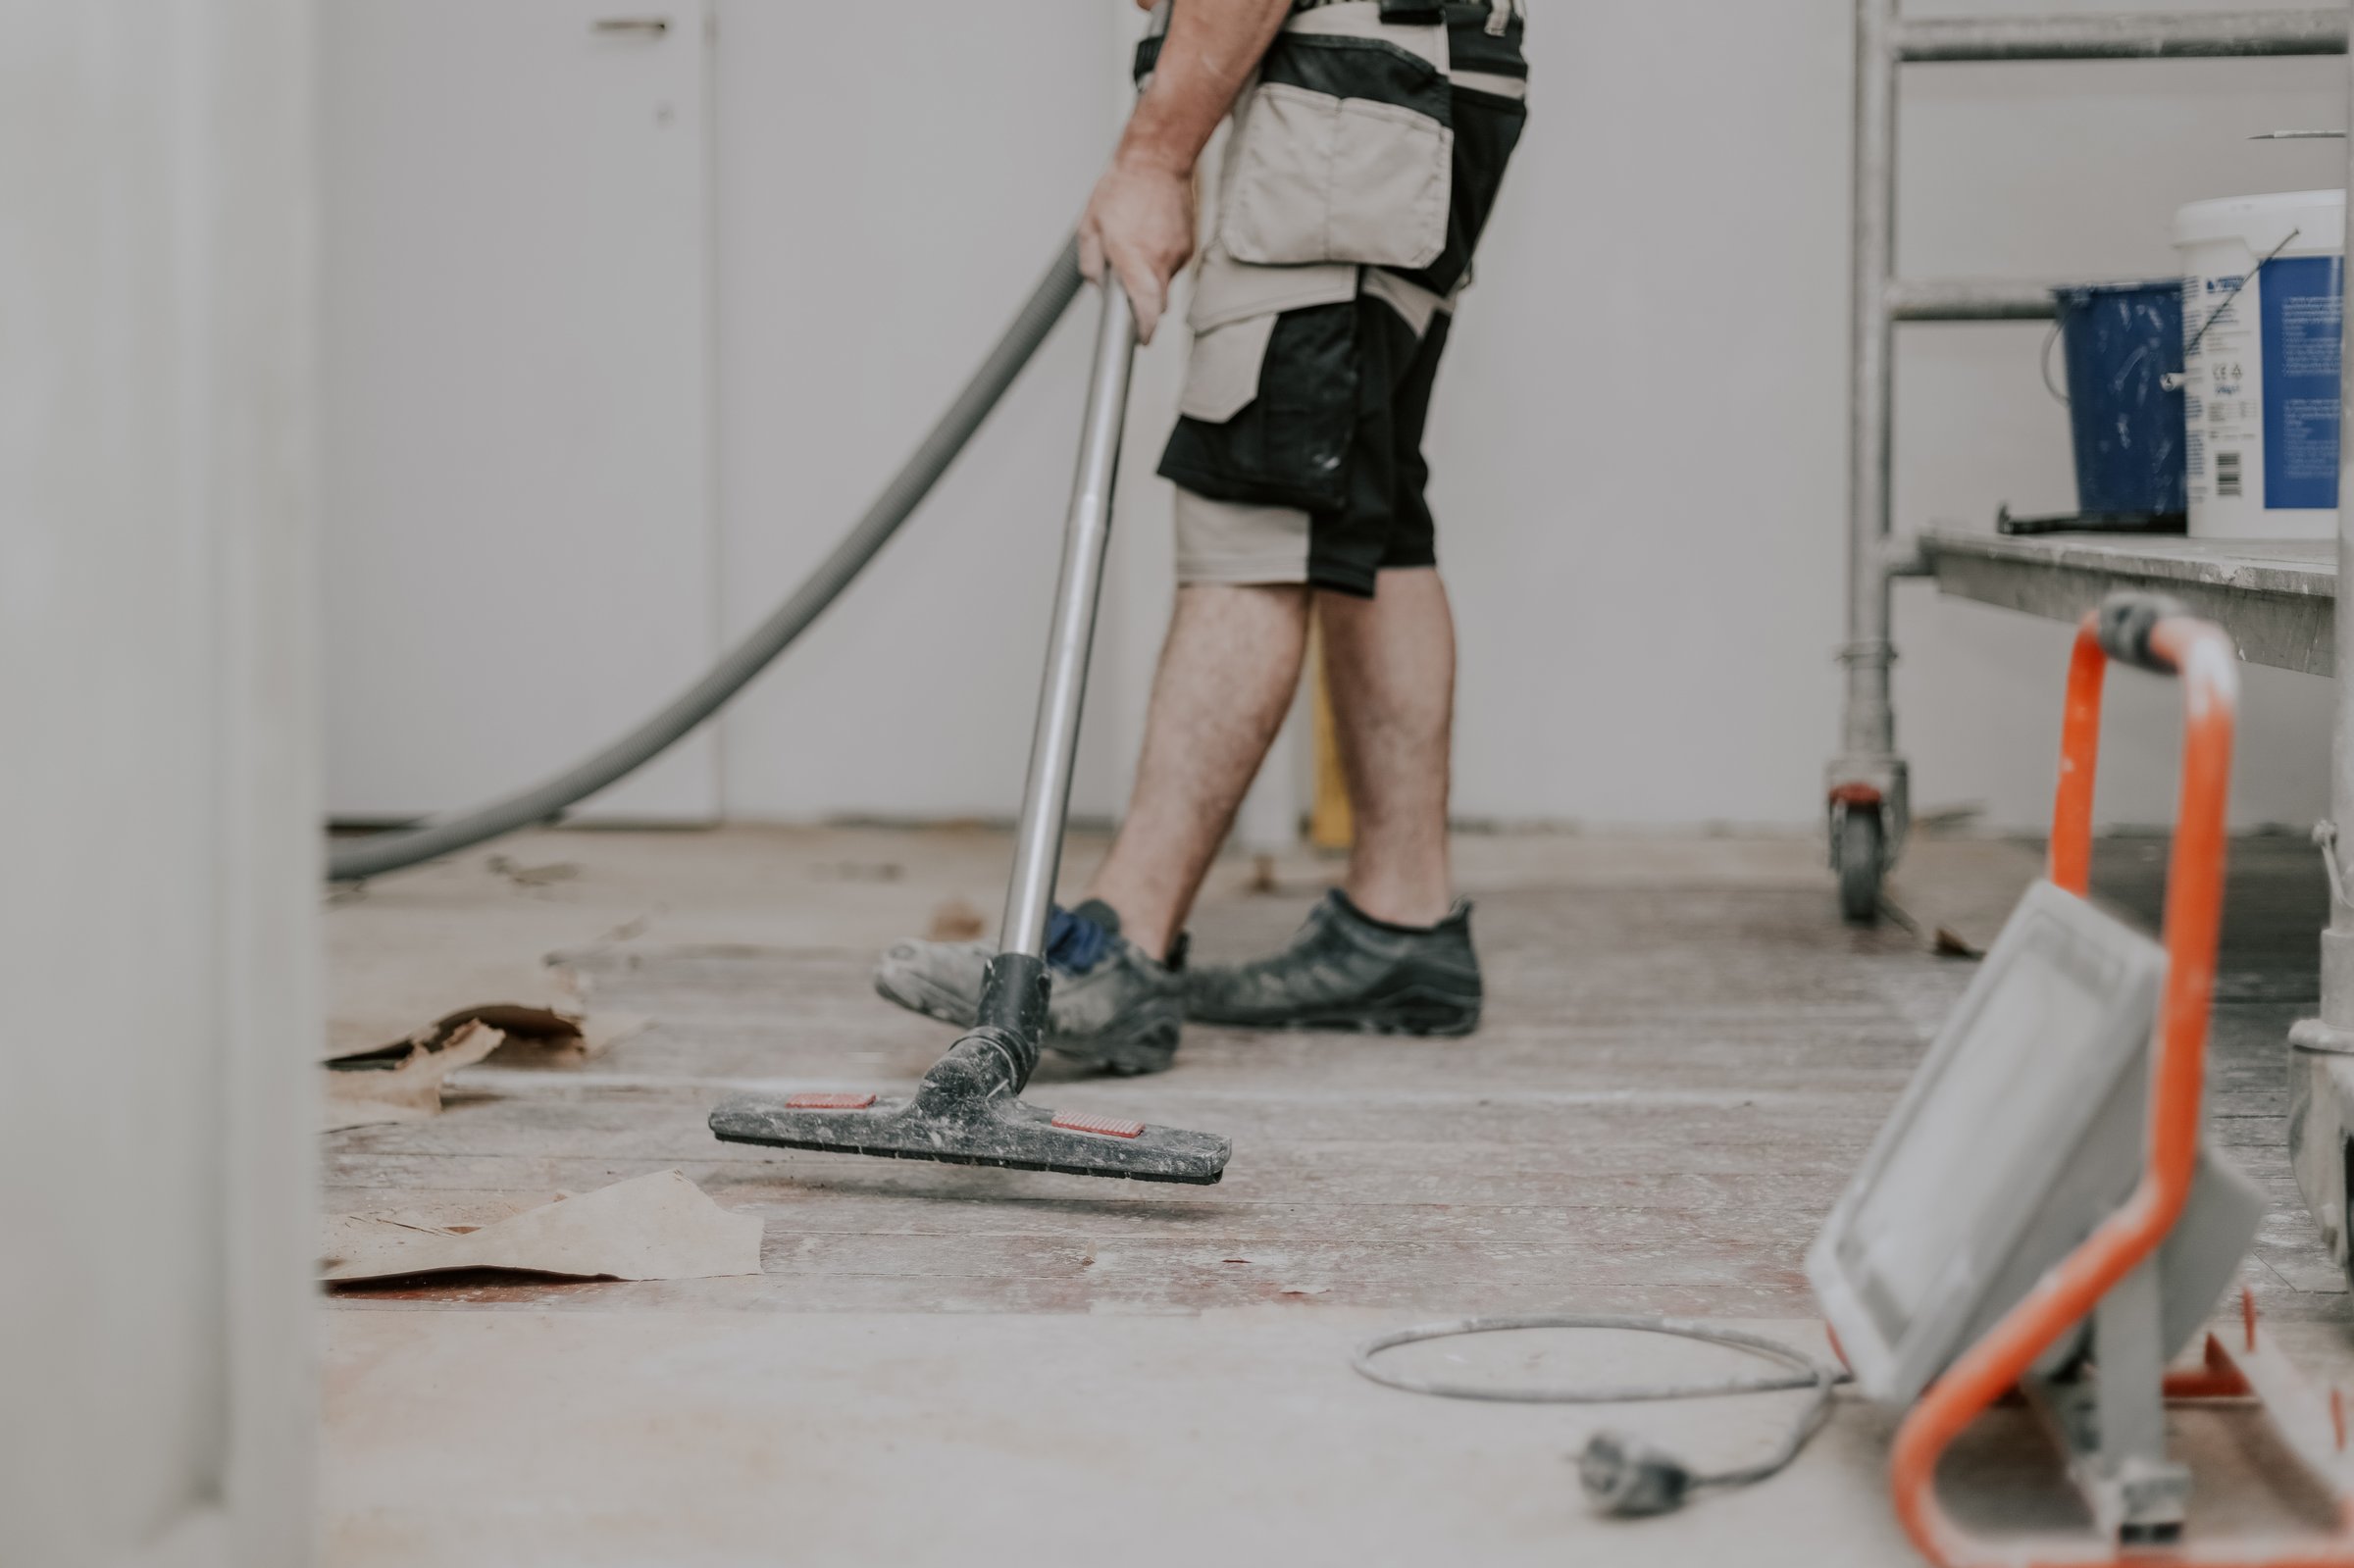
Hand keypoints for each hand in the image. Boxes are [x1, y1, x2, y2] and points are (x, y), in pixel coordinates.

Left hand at [1077, 153, 1194, 344]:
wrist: (1157, 160)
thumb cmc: (1122, 188)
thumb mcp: (1090, 227)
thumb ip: (1091, 263)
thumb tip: (1098, 285)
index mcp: (1134, 261)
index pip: (1147, 312)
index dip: (1144, 332)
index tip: (1139, 339)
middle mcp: (1160, 261)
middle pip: (1157, 302)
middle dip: (1143, 301)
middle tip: (1128, 285)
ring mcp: (1179, 253)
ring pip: (1164, 281)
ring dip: (1150, 274)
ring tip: (1136, 245)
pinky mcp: (1190, 244)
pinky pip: (1174, 263)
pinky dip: (1161, 257)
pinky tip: (1150, 236)